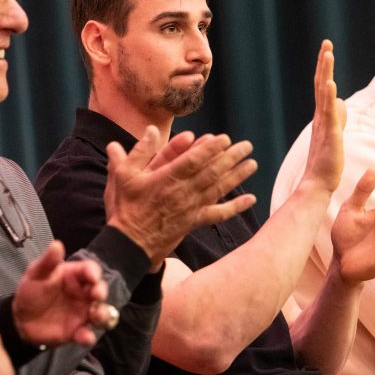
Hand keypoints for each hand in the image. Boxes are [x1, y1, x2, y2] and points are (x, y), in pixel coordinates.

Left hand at [12, 240, 111, 347]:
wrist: (20, 320)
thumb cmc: (31, 291)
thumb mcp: (36, 274)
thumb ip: (47, 262)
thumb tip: (57, 244)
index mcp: (75, 276)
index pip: (90, 270)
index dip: (93, 272)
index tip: (91, 277)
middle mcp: (83, 294)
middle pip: (100, 290)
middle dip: (101, 292)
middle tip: (96, 295)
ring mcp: (83, 313)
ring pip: (101, 313)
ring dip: (103, 315)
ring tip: (95, 316)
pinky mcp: (78, 331)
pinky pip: (88, 334)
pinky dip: (88, 336)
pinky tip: (83, 336)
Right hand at [105, 126, 256, 267]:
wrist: (129, 244)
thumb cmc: (124, 208)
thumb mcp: (122, 175)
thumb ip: (138, 151)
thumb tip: (150, 130)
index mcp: (165, 179)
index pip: (193, 160)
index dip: (210, 149)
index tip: (225, 139)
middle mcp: (182, 192)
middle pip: (212, 172)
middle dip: (231, 158)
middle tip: (246, 146)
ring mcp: (190, 208)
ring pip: (218, 189)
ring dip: (237, 176)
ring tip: (252, 164)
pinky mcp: (194, 221)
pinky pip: (218, 213)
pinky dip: (235, 207)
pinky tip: (250, 200)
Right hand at [301, 40, 346, 192]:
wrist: (319, 183)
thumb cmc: (326, 163)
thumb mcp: (335, 135)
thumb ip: (338, 118)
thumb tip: (341, 103)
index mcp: (323, 117)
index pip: (323, 87)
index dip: (325, 68)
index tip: (327, 49)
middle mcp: (320, 117)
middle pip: (321, 84)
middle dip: (324, 63)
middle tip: (326, 43)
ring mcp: (324, 125)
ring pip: (324, 94)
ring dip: (325, 73)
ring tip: (327, 55)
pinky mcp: (330, 135)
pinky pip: (329, 113)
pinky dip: (328, 96)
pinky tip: (330, 83)